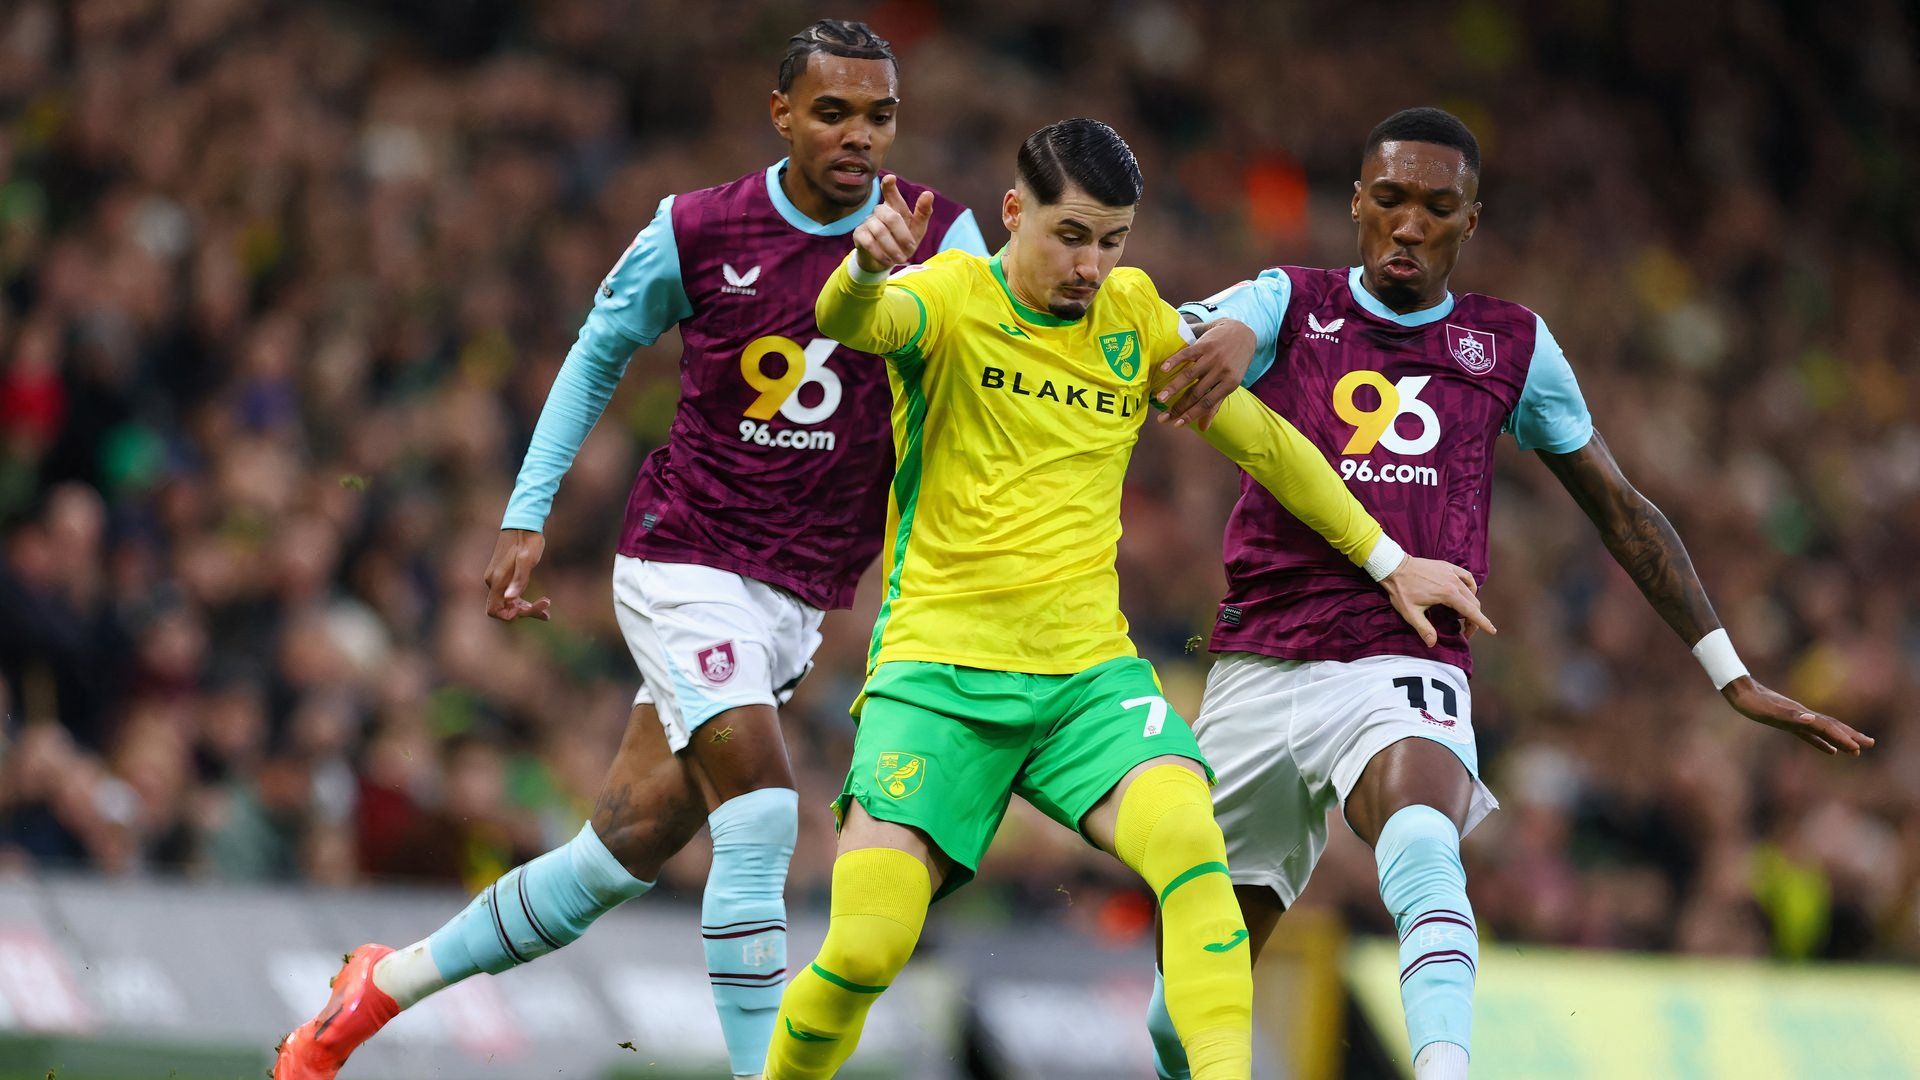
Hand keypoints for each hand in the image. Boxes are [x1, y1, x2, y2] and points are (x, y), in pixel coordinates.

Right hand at [484, 529, 551, 621]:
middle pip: (504, 608)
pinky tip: (542, 601)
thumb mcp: (527, 560)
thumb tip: (510, 598)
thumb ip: (519, 579)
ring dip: (526, 607)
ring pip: (508, 602)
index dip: (510, 615)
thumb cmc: (527, 540)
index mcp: (497, 580)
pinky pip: (510, 594)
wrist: (524, 522)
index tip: (528, 608)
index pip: (494, 611)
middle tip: (546, 606)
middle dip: (524, 611)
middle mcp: (493, 581)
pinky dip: (524, 600)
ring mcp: (496, 578)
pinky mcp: (503, 575)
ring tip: (547, 605)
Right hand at [851, 175, 932, 274]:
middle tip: (910, 250)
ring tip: (900, 259)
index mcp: (894, 206)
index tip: (890, 178)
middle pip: (891, 217)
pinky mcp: (859, 234)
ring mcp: (867, 221)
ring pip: (880, 231)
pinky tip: (887, 261)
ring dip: (892, 248)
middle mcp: (879, 211)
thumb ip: (923, 213)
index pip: (890, 192)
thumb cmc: (903, 241)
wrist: (885, 261)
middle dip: (903, 236)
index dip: (889, 186)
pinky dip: (881, 254)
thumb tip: (928, 194)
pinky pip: (869, 242)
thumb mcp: (917, 230)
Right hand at [1156, 319, 1256, 429]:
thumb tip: (1203, 429)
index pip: (1207, 403)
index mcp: (1229, 384)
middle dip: (1178, 406)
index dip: (1191, 415)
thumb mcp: (1230, 383)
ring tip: (1159, 398)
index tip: (1176, 424)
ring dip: (1173, 387)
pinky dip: (1174, 361)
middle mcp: (1221, 372)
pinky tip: (1163, 370)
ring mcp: (1213, 358)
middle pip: (1196, 392)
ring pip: (1190, 375)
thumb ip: (1215, 405)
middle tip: (1162, 418)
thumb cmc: (1234, 363)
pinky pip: (1187, 354)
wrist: (1243, 333)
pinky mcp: (1205, 345)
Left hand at [1380, 557, 1496, 646]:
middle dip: (1474, 619)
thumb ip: (1423, 628)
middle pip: (1473, 603)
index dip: (1482, 623)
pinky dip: (1470, 587)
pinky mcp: (1448, 567)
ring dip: (1472, 605)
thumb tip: (1432, 644)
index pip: (1471, 611)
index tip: (1492, 631)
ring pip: (1471, 592)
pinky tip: (1466, 593)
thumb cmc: (1401, 590)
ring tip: (1464, 617)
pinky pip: (1466, 577)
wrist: (1394, 567)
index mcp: (1448, 594)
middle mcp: (1454, 582)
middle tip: (1466, 631)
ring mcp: (1452, 573)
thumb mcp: (1410, 613)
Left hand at [1722, 676, 1872, 755]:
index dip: (1842, 737)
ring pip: (1825, 730)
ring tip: (1857, 749)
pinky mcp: (1789, 722)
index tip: (1857, 748)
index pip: (1827, 727)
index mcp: (1802, 715)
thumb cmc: (1753, 702)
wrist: (1740, 691)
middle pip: (1833, 726)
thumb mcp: (1769, 711)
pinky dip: (1823, 742)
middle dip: (1851, 736)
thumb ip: (1790, 716)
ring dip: (1842, 739)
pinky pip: (1811, 734)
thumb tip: (1811, 719)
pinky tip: (1830, 750)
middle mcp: (1803, 716)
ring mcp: (1798, 719)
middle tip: (1871, 744)